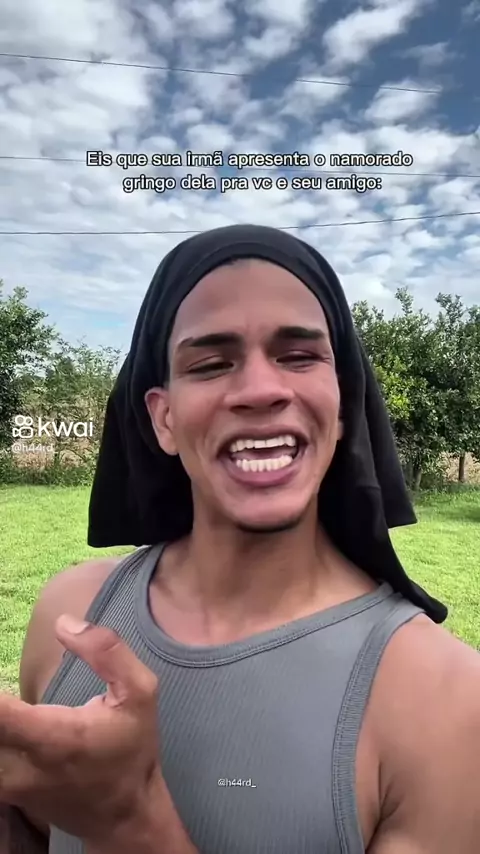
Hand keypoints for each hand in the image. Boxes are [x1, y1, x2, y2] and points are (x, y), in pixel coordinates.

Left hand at [0, 616, 170, 846]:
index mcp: (56, 738)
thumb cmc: (133, 748)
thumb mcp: (141, 693)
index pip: (0, 715)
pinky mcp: (3, 792)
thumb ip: (107, 651)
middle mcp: (23, 766)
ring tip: (4, 704)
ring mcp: (8, 785)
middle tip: (1, 687)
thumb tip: (64, 623)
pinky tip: (6, 718)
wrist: (125, 816)